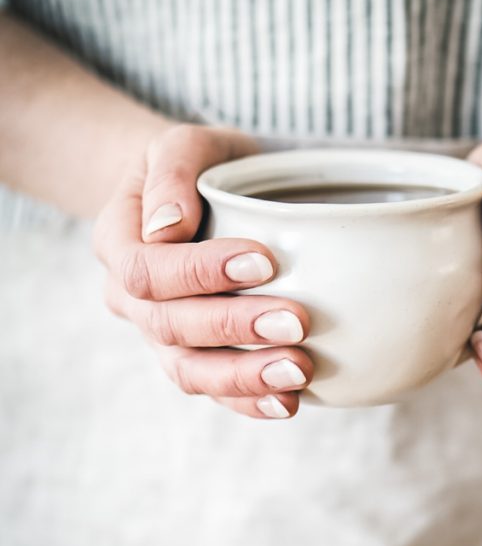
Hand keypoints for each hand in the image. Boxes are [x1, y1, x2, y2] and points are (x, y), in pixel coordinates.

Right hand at [93, 124, 312, 418]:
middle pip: (170, 326)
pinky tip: (287, 403)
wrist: (195, 197)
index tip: (266, 260)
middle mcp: (130, 298)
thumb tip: (168, 227)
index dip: (200, 272)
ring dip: (245, 376)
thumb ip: (172, 170)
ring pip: (189, 370)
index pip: (146, 270)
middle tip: (298, 322)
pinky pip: (214, 391)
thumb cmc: (194, 165)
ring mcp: (160, 335)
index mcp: (118, 241)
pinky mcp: (195, 358)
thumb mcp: (182, 142)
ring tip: (299, 373)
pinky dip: (248, 401)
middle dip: (235, 327)